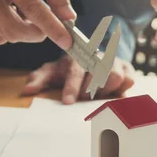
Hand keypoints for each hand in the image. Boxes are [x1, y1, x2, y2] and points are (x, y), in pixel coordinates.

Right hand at [0, 0, 75, 48]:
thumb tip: (68, 17)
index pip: (31, 7)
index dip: (51, 26)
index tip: (67, 41)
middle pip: (16, 29)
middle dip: (37, 34)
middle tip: (46, 25)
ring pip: (8, 36)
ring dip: (23, 29)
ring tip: (21, 9)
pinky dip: (8, 30)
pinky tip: (7, 12)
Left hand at [21, 55, 135, 104]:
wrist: (92, 59)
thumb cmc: (69, 69)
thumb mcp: (52, 73)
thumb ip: (39, 79)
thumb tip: (26, 91)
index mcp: (78, 54)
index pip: (76, 69)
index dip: (72, 86)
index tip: (67, 102)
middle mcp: (97, 55)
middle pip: (100, 72)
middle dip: (91, 88)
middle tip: (85, 96)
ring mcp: (114, 61)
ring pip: (116, 75)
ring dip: (106, 89)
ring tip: (97, 95)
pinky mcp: (128, 69)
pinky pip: (130, 80)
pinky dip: (121, 89)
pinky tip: (111, 93)